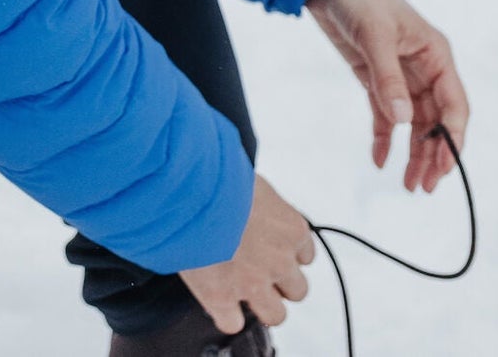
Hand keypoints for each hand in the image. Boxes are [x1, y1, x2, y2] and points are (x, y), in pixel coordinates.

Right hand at [179, 174, 314, 333]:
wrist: (192, 188)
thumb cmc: (220, 174)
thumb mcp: (252, 179)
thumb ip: (260, 198)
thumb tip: (250, 193)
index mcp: (291, 229)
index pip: (305, 255)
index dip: (286, 254)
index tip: (271, 248)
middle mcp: (279, 260)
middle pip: (297, 290)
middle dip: (279, 283)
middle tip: (257, 270)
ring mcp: (253, 283)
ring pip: (275, 315)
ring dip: (260, 304)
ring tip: (241, 289)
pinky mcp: (222, 297)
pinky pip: (233, 323)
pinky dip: (225, 315)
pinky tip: (217, 301)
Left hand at [305, 0, 468, 192]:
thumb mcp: (374, 34)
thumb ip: (389, 78)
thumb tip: (406, 122)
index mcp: (435, 54)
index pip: (454, 104)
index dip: (452, 137)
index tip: (444, 166)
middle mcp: (423, 66)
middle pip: (435, 118)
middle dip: (433, 153)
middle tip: (422, 186)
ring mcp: (399, 73)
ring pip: (412, 121)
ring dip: (412, 150)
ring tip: (407, 183)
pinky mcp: (374, 75)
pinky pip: (385, 113)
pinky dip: (384, 136)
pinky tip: (380, 159)